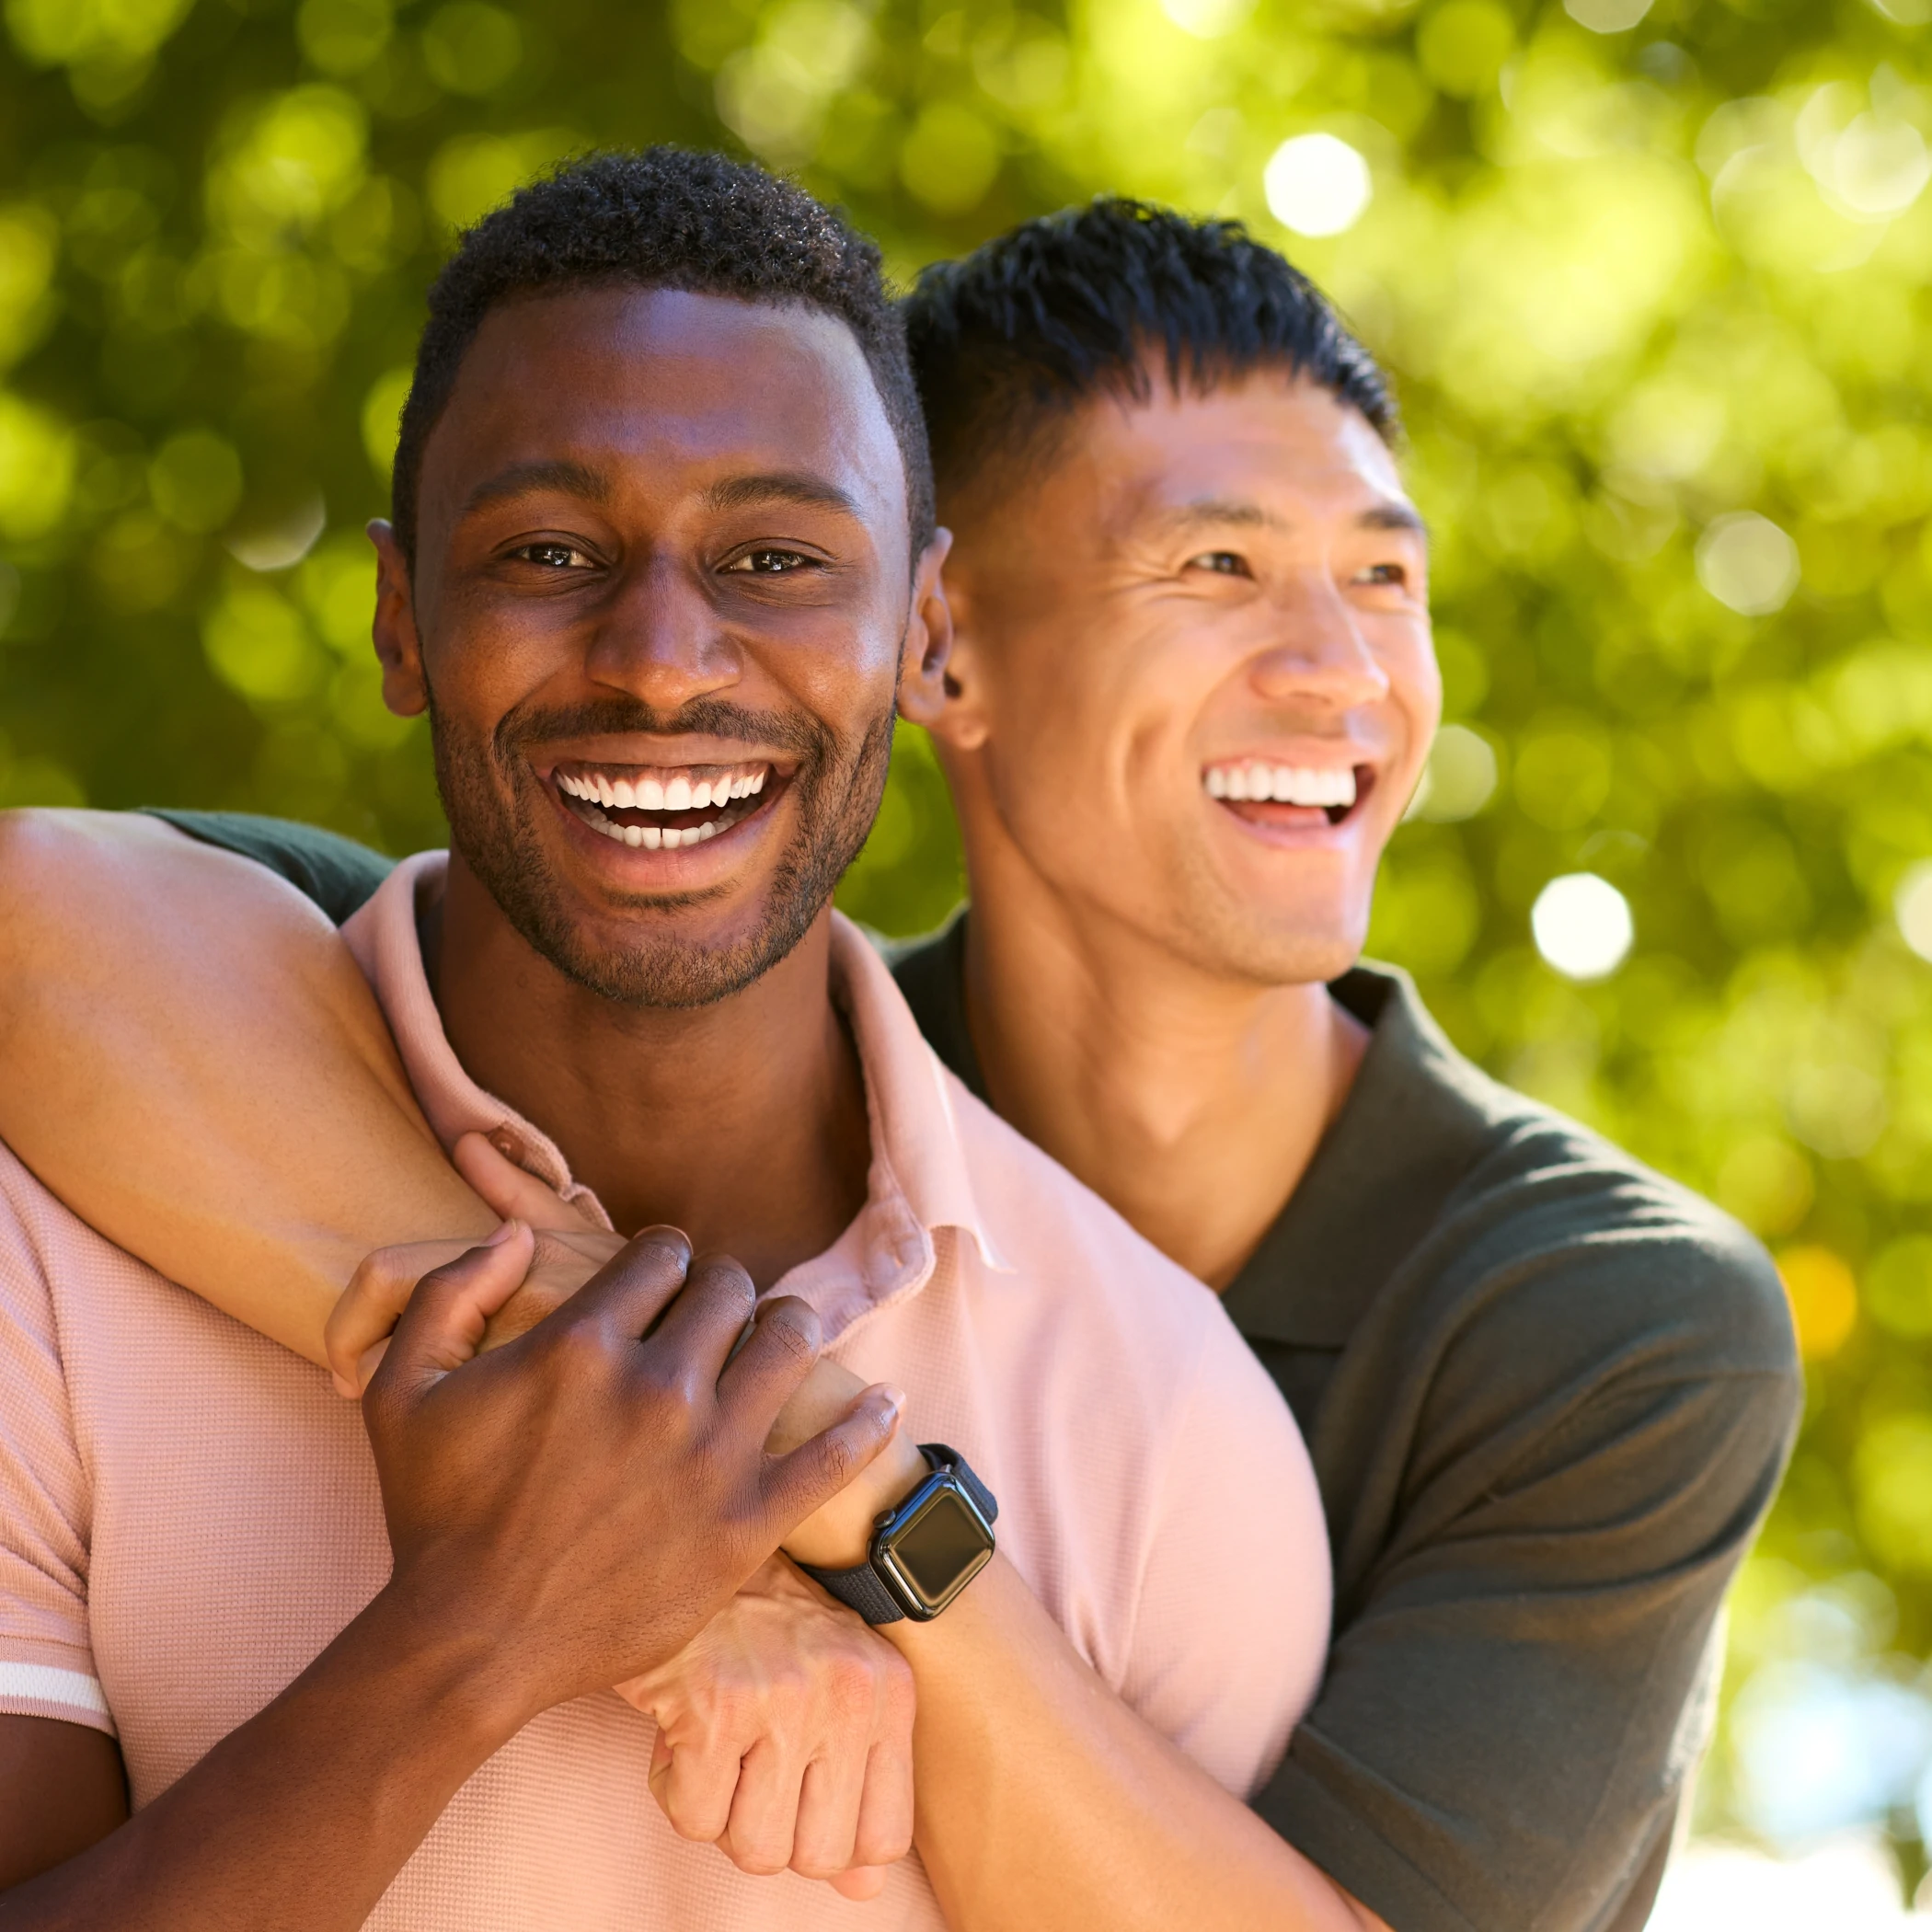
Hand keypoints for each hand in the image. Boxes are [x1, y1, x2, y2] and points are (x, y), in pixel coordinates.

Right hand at [326, 1133, 927, 1549]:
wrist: (467, 1644)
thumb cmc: (432, 1515)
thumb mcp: (403, 1388)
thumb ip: (449, 1289)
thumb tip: (512, 1234)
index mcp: (582, 1344)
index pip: (663, 1255)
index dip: (663, 1259)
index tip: (662, 1279)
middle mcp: (656, 1388)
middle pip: (731, 1290)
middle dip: (721, 1291)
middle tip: (712, 1314)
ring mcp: (709, 1458)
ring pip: (788, 1343)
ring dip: (786, 1328)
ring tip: (776, 1338)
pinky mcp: (746, 1524)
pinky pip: (833, 1455)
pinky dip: (870, 1421)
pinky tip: (887, 1402)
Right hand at [619, 1556, 914, 1900]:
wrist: (684, 1543)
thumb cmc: (758, 1624)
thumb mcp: (830, 1687)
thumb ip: (856, 1785)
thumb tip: (864, 1891)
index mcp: (888, 1689)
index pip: (885, 1839)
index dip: (829, 1838)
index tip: (796, 1792)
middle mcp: (850, 1691)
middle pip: (819, 1858)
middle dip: (770, 1829)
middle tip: (748, 1765)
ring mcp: (785, 1697)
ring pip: (756, 1850)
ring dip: (722, 1811)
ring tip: (719, 1740)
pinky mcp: (715, 1707)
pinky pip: (694, 1821)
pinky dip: (676, 1789)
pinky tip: (682, 1727)